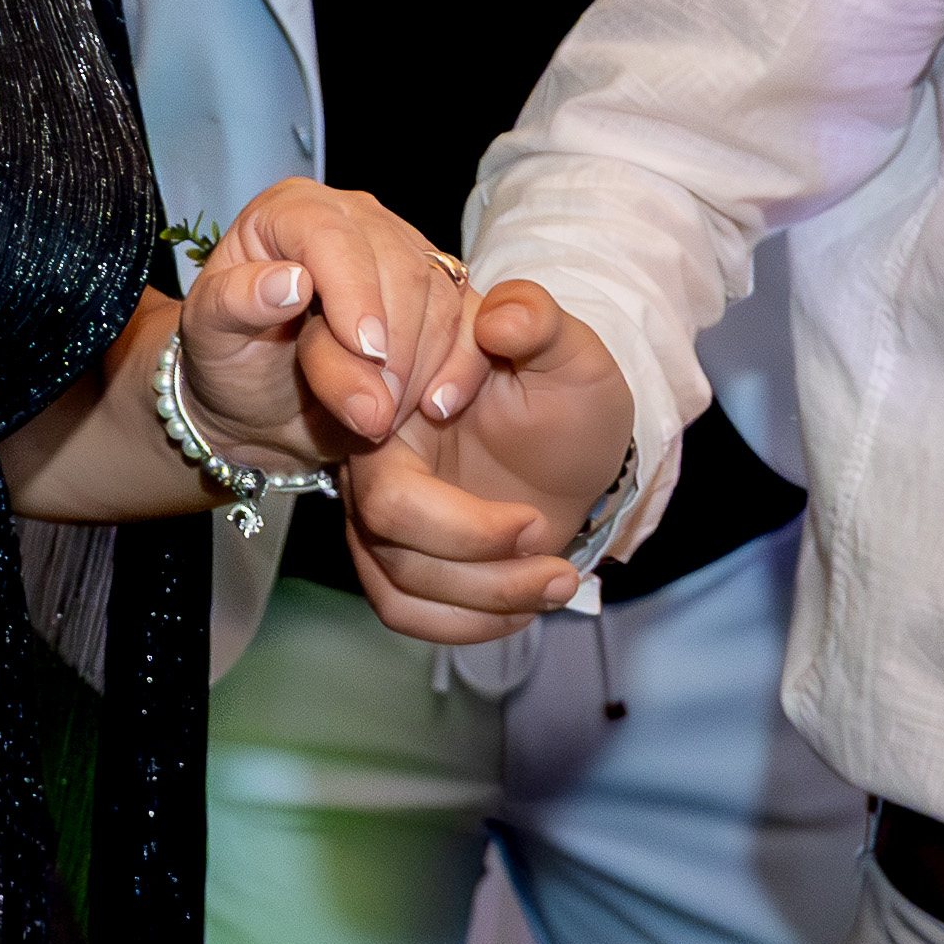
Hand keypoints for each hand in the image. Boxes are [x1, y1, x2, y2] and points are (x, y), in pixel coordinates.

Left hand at [175, 181, 482, 473]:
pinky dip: (461, 367)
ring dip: (417, 366)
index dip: (354, 292)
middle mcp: (353, 218)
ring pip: (441, 295)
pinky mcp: (440, 293)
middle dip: (390, 345)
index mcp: (290, 211)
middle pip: (398, 265)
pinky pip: (472, 322)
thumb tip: (290, 282)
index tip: (364, 350)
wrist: (263, 407)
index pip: (333, 235)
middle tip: (369, 411)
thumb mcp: (208, 336)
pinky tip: (435, 407)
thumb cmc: (230, 360)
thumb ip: (236, 303)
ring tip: (379, 418)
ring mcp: (403, 252)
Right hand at [334, 279, 632, 644]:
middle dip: (474, 546)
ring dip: (486, 594)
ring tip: (560, 580)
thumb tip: (501, 319)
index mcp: (396, 390)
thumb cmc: (564, 397)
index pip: (374, 442)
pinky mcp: (392, 557)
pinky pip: (402, 610)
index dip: (445, 497)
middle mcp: (371, 452)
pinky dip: (465, 624)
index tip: (531, 522)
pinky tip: (523, 607)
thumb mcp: (571, 353)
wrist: (571, 450)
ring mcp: (377, 509)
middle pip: (386, 520)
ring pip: (397, 576)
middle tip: (548, 542)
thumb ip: (539, 320)